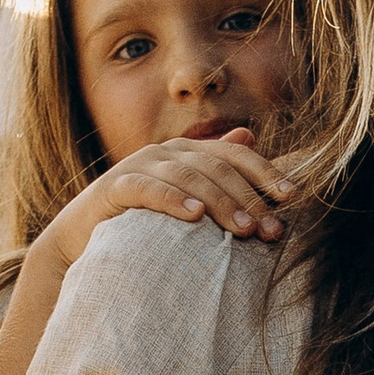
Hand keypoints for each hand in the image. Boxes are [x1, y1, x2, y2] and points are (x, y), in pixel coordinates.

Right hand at [49, 126, 289, 253]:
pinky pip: (149, 188)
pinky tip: (195, 216)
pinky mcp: (116, 187)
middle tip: (271, 231)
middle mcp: (166, 151)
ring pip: (189, 176)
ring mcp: (139, 165)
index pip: (235, 155)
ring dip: (220, 202)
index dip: (265, 173)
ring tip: (243, 230)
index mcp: (188, 151)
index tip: (291, 198)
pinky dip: (174, 199)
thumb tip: (249, 138)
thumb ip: (214, 171)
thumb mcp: (183, 197)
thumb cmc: (142, 220)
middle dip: (248, 199)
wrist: (82, 237)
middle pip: (217, 168)